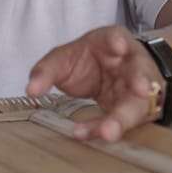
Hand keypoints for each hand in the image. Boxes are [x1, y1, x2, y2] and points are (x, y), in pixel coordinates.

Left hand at [26, 26, 166, 141]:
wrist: (105, 75)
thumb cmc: (88, 62)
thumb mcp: (64, 59)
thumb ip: (47, 71)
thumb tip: (31, 90)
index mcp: (114, 42)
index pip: (119, 37)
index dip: (119, 42)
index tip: (119, 46)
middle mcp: (133, 65)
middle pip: (139, 73)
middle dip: (140, 82)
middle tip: (140, 90)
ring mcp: (139, 90)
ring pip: (138, 103)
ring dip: (124, 118)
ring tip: (109, 132)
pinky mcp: (135, 112)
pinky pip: (121, 124)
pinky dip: (102, 129)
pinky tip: (86, 135)